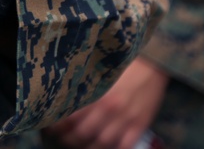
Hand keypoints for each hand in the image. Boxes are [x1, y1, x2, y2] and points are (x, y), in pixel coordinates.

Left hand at [42, 57, 168, 148]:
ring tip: (81, 143)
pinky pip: (124, 145)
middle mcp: (110, 108)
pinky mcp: (140, 125)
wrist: (152, 63)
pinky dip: (112, 148)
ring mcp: (126, 118)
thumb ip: (84, 88)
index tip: (51, 126)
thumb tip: (63, 100)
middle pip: (83, 133)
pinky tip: (104, 145)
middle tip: (63, 136)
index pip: (70, 117)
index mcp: (96, 93)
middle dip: (70, 138)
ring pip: (102, 142)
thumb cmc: (119, 66)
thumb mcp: (98, 73)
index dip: (58, 125)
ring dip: (89, 146)